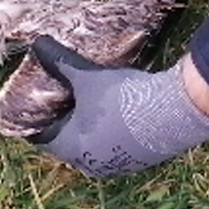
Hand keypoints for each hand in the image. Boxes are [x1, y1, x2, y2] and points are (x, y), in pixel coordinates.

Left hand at [27, 37, 208, 177]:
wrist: (174, 112)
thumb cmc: (122, 98)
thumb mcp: (88, 77)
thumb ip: (60, 62)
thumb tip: (37, 43)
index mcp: (72, 147)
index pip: (42, 138)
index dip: (36, 119)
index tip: (34, 103)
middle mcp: (90, 163)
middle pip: (67, 141)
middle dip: (64, 120)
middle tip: (62, 97)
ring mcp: (116, 165)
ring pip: (92, 146)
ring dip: (88, 127)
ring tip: (89, 102)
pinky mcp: (138, 160)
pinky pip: (115, 148)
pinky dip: (110, 133)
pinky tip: (117, 113)